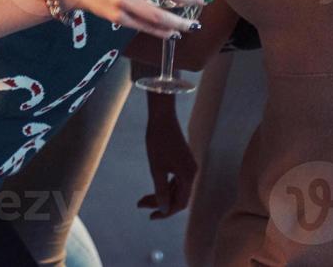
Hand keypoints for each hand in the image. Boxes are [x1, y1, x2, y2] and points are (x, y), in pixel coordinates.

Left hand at [138, 92, 196, 218]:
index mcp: (188, 176)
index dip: (166, 212)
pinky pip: (176, 180)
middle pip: (178, 197)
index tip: (150, 216)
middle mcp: (192, 172)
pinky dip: (165, 186)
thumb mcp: (157, 169)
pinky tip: (153, 188)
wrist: (161, 116)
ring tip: (142, 199)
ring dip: (161, 195)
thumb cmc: (158, 141)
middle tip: (140, 205)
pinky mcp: (183, 161)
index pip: (180, 203)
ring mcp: (188, 166)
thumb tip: (164, 210)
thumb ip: (161, 191)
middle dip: (160, 203)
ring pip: (176, 188)